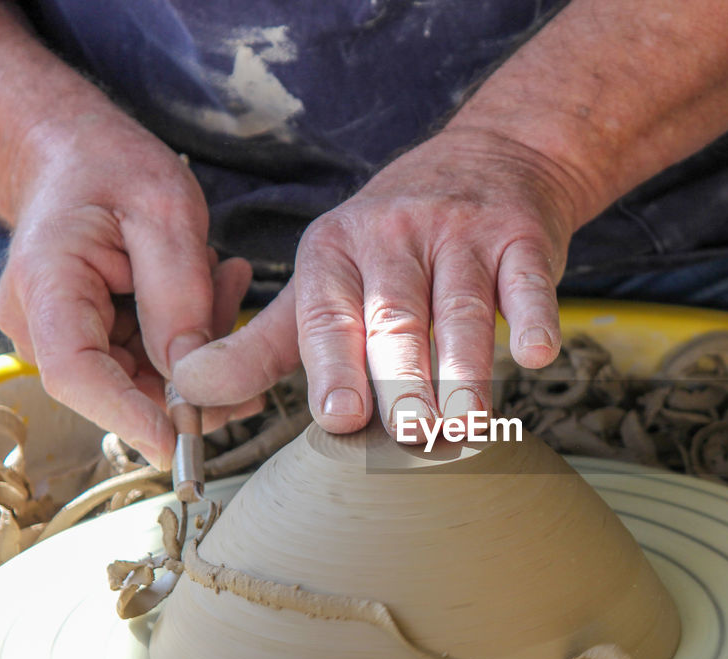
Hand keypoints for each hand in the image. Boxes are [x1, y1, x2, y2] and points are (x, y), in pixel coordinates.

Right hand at [0, 112, 261, 468]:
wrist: (75, 154)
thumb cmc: (110, 167)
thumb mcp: (163, 210)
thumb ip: (178, 293)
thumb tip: (192, 374)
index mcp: (47, 286)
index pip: (77, 375)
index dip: (129, 416)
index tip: (178, 443)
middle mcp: (43, 325)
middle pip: (124, 386)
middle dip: (195, 367)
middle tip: (233, 298)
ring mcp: (68, 338)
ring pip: (150, 377)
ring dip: (200, 342)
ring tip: (220, 273)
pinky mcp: (97, 341)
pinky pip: (154, 360)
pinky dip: (193, 333)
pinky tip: (212, 285)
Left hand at [172, 127, 582, 436]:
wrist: (491, 158)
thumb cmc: (395, 242)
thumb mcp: (324, 277)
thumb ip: (265, 343)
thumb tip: (190, 392)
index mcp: (333, 250)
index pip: (328, 316)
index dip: (333, 367)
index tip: (340, 417)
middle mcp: (392, 236)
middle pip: (395, 319)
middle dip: (402, 379)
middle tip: (410, 432)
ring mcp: (459, 233)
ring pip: (461, 309)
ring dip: (465, 370)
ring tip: (467, 423)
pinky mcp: (521, 237)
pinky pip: (528, 281)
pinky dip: (534, 317)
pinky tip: (537, 353)